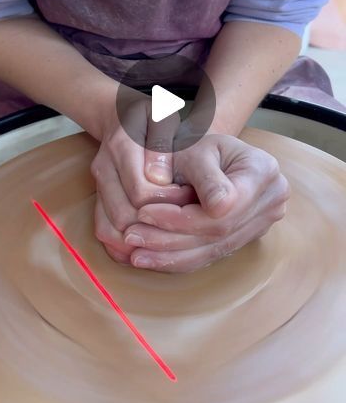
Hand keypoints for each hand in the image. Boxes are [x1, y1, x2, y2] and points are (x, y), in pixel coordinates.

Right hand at [91, 96, 193, 262]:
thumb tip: (159, 179)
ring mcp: (97, 185)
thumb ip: (162, 144)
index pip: (142, 191)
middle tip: (181, 219)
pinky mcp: (97, 197)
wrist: (119, 116)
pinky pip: (102, 230)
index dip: (169, 203)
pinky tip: (147, 243)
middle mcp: (103, 168)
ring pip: (110, 228)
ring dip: (139, 239)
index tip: (189, 197)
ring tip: (168, 234)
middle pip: (125, 216)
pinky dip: (122, 245)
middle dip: (156, 224)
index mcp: (121, 146)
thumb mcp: (163, 117)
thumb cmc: (150, 117)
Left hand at [123, 134, 289, 271]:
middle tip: (131, 236)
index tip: (144, 213)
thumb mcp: (195, 150)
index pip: (223, 208)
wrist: (206, 151)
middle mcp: (271, 199)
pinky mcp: (247, 238)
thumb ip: (205, 176)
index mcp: (262, 170)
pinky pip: (212, 254)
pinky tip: (150, 259)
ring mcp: (263, 222)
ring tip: (135, 253)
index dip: (181, 217)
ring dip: (170, 255)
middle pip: (219, 232)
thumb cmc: (196, 144)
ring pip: (214, 249)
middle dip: (170, 238)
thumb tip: (218, 207)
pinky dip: (179, 259)